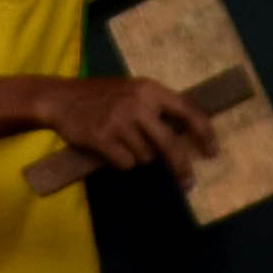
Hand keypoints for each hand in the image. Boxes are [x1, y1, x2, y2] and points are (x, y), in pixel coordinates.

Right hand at [39, 74, 223, 173]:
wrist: (60, 98)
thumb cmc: (100, 96)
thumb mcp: (132, 91)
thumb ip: (156, 106)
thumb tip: (184, 134)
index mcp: (149, 89)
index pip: (188, 110)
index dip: (204, 133)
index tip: (212, 151)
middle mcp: (138, 104)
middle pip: (170, 143)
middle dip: (181, 166)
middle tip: (188, 182)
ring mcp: (119, 121)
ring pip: (146, 157)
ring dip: (137, 156)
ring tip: (121, 142)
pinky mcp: (103, 138)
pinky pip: (125, 163)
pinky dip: (120, 162)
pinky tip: (108, 149)